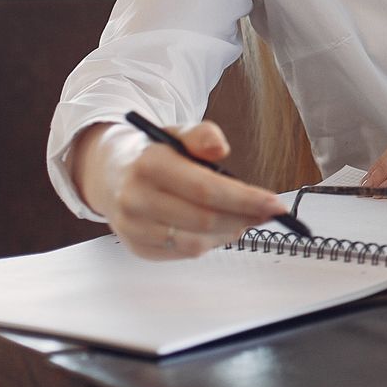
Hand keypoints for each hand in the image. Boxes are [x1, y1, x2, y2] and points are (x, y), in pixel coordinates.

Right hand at [73, 121, 293, 259]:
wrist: (110, 172)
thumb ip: (202, 135)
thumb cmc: (155, 153)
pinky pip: (182, 253)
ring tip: (245, 219)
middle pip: (204, 220)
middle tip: (269, 213)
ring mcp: (133, 228)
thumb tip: (221, 148)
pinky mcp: (137, 248)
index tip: (275, 204)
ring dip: (229, 233)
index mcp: (149, 166)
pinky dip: (208, 244)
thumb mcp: (177, 132)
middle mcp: (136, 200)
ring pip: (195, 243)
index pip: (206, 190)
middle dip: (245, 218)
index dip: (245, 200)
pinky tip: (220, 229)